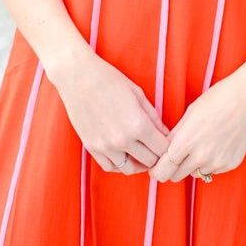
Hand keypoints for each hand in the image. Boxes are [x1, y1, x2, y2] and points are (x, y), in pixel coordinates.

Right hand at [50, 45, 169, 173]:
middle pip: (149, 161)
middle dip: (156, 155)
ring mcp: (106, 146)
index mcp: (138, 125)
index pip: (162, 149)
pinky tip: (124, 155)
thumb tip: (165, 134)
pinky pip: (110, 167)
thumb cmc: (110, 80)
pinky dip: (120, 165)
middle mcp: (123, 140)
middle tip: (156, 148)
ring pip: (130, 169)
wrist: (78, 77)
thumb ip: (154, 117)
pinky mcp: (92, 148)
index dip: (167, 147)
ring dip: (139, 163)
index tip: (166, 142)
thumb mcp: (138, 94)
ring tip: (142, 154)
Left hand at [149, 58, 245, 182]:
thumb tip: (163, 152)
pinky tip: (217, 143)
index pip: (163, 169)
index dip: (156, 169)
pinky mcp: (232, 164)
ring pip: (195, 173)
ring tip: (202, 142)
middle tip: (175, 156)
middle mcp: (202, 156)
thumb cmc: (218, 98)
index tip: (155, 166)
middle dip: (172, 168)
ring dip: (193, 164)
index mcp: (187, 140)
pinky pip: (213, 170)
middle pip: (176, 176)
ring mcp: (218, 162)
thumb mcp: (190, 113)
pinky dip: (211, 161)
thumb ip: (175, 136)